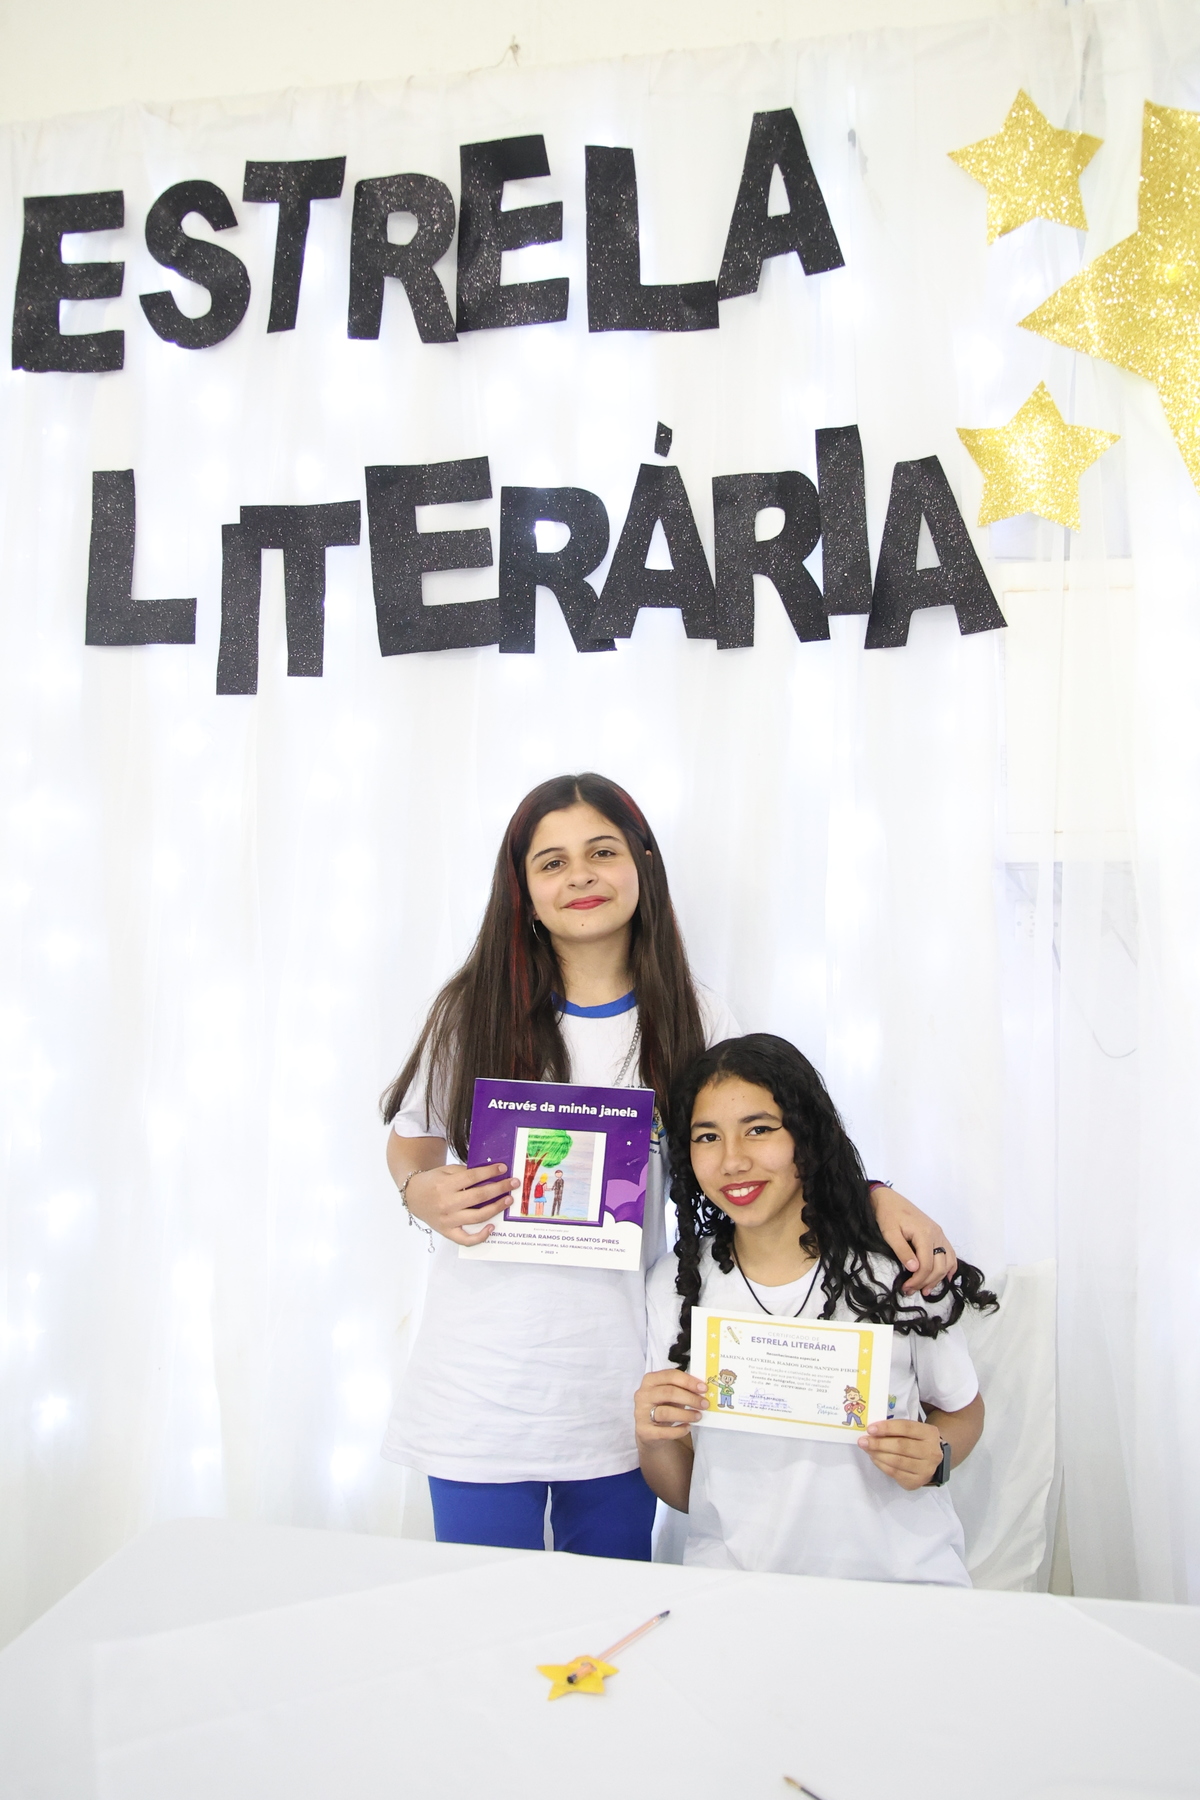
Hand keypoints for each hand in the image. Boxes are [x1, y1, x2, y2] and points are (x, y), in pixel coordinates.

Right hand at [403, 1162, 517, 1245]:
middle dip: (499, 1189)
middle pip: (479, 1196)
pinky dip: (480, 1236)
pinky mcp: (447, 1232)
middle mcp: (447, 1203)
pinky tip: (492, 1227)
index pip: (472, 1178)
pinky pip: (466, 1239)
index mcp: (445, 1185)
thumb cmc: (432, 1182)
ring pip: (477, 1216)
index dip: (490, 1172)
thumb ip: (465, 1173)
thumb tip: (490, 1174)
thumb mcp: (446, 1171)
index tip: (503, 1169)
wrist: (413, 1197)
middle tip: (513, 1184)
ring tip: (508, 1200)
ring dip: (496, 1208)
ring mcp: (448, 1220)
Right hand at [635, 1368, 707, 1444]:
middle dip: (690, 1398)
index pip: (670, 1375)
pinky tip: (687, 1428)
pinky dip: (679, 1430)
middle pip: (669, 1392)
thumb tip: (702, 1389)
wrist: (649, 1431)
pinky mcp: (644, 1431)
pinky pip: (664, 1432)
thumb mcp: (670, 1394)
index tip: (704, 1388)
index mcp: (650, 1380)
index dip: (689, 1381)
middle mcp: (643, 1395)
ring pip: (666, 1412)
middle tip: (704, 1404)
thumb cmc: (663, 1407)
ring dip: (686, 1414)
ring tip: (698, 1416)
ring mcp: (641, 1413)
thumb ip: (682, 1388)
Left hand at [858, 1418, 944, 1488]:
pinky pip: (895, 1473)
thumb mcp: (911, 1431)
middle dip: (879, 1443)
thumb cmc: (916, 1441)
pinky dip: (881, 1465)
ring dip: (878, 1455)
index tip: (870, 1429)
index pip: (906, 1428)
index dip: (887, 1428)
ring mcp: (926, 1469)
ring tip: (867, 1449)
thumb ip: (895, 1429)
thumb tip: (872, 1431)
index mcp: (930, 1433)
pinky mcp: (917, 1481)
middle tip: (863, 1441)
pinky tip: (875, 1459)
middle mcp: (931, 1452)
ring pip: (897, 1461)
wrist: (930, 1462)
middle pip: (901, 1446)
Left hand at [870, 1185, 957, 1294]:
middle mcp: (937, 1234)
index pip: (926, 1265)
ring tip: (926, 1289)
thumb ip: (902, 1251)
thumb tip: (915, 1269)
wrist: (889, 1199)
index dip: (918, 1280)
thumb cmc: (887, 1215)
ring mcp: (940, 1234)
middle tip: (912, 1291)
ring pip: (947, 1261)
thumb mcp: (890, 1233)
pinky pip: (950, 1253)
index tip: (906, 1289)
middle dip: (927, 1282)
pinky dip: (950, 1267)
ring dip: (939, 1278)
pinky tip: (946, 1277)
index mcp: (925, 1234)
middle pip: (939, 1266)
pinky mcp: (938, 1234)